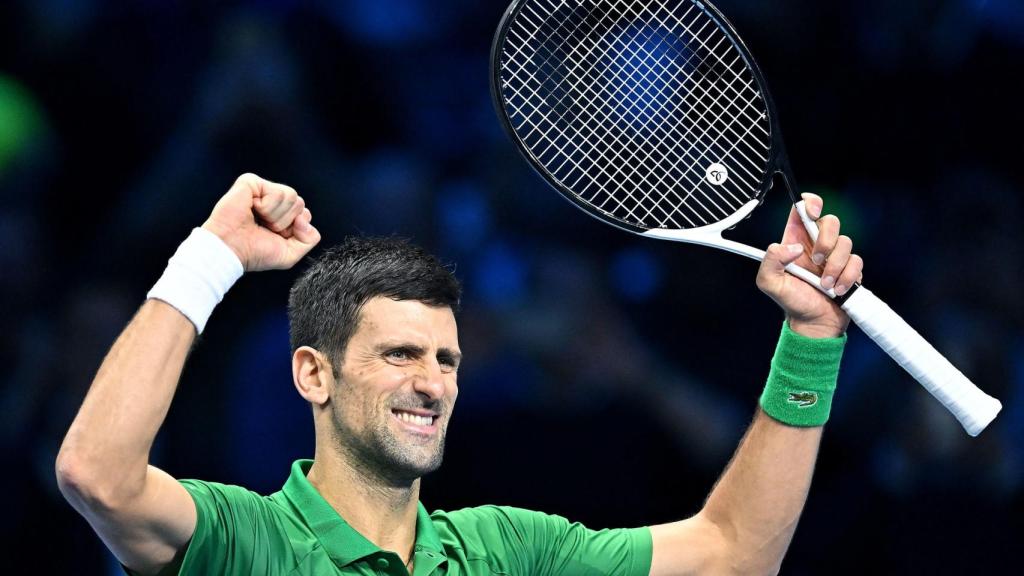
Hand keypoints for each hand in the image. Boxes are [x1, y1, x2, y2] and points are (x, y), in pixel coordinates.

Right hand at [201, 173, 320, 271]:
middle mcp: (273, 201)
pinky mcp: (251, 182)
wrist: (230, 249)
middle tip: (265, 227)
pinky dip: (267, 206)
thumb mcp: (290, 254)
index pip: (305, 214)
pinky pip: (277, 192)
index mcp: (281, 215)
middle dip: (285, 222)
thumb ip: (309, 239)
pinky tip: (252, 209)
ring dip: (275, 215)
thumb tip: (305, 219)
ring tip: (258, 219)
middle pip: (300, 203)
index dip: (296, 228)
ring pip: (292, 196)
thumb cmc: (254, 252)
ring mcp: (262, 190)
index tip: (276, 235)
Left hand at [755, 193, 862, 338]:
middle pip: (831, 221)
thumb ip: (771, 259)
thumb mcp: (769, 282)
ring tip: (824, 284)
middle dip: (826, 240)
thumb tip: (792, 247)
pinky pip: (857, 261)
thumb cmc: (791, 301)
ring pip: (846, 242)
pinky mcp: (850, 267)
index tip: (811, 214)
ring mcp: (835, 255)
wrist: (813, 323)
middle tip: (816, 261)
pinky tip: (836, 289)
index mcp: (795, 240)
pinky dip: (847, 277)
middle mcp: (816, 244)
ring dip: (835, 266)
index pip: (803, 209)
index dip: (809, 203)